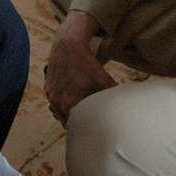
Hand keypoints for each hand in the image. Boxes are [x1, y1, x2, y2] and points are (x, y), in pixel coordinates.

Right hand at [45, 11, 116, 126]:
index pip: (74, 126)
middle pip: (65, 122)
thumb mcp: (102, 78)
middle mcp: (56, 101)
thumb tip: (128, 103)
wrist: (67, 45)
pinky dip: (60, 104)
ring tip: (78, 113)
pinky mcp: (47, 88)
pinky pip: (53, 102)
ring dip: (66, 114)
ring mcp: (50, 94)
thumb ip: (114, 93)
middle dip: (74, 124)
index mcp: (69, 103)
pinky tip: (69, 99)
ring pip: (58, 113)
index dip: (82, 129)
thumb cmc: (84, 61)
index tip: (90, 130)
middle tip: (86, 124)